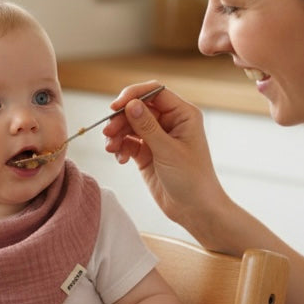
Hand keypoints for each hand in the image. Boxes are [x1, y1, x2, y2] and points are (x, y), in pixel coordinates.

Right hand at [103, 83, 223, 227]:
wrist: (195, 211)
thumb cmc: (192, 180)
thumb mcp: (168, 151)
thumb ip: (147, 127)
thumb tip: (131, 104)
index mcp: (183, 115)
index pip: (155, 92)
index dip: (133, 95)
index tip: (116, 107)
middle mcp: (170, 122)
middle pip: (138, 108)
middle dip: (121, 119)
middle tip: (108, 133)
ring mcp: (158, 137)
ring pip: (130, 125)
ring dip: (117, 134)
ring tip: (111, 149)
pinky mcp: (148, 152)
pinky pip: (128, 142)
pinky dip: (121, 147)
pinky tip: (120, 159)